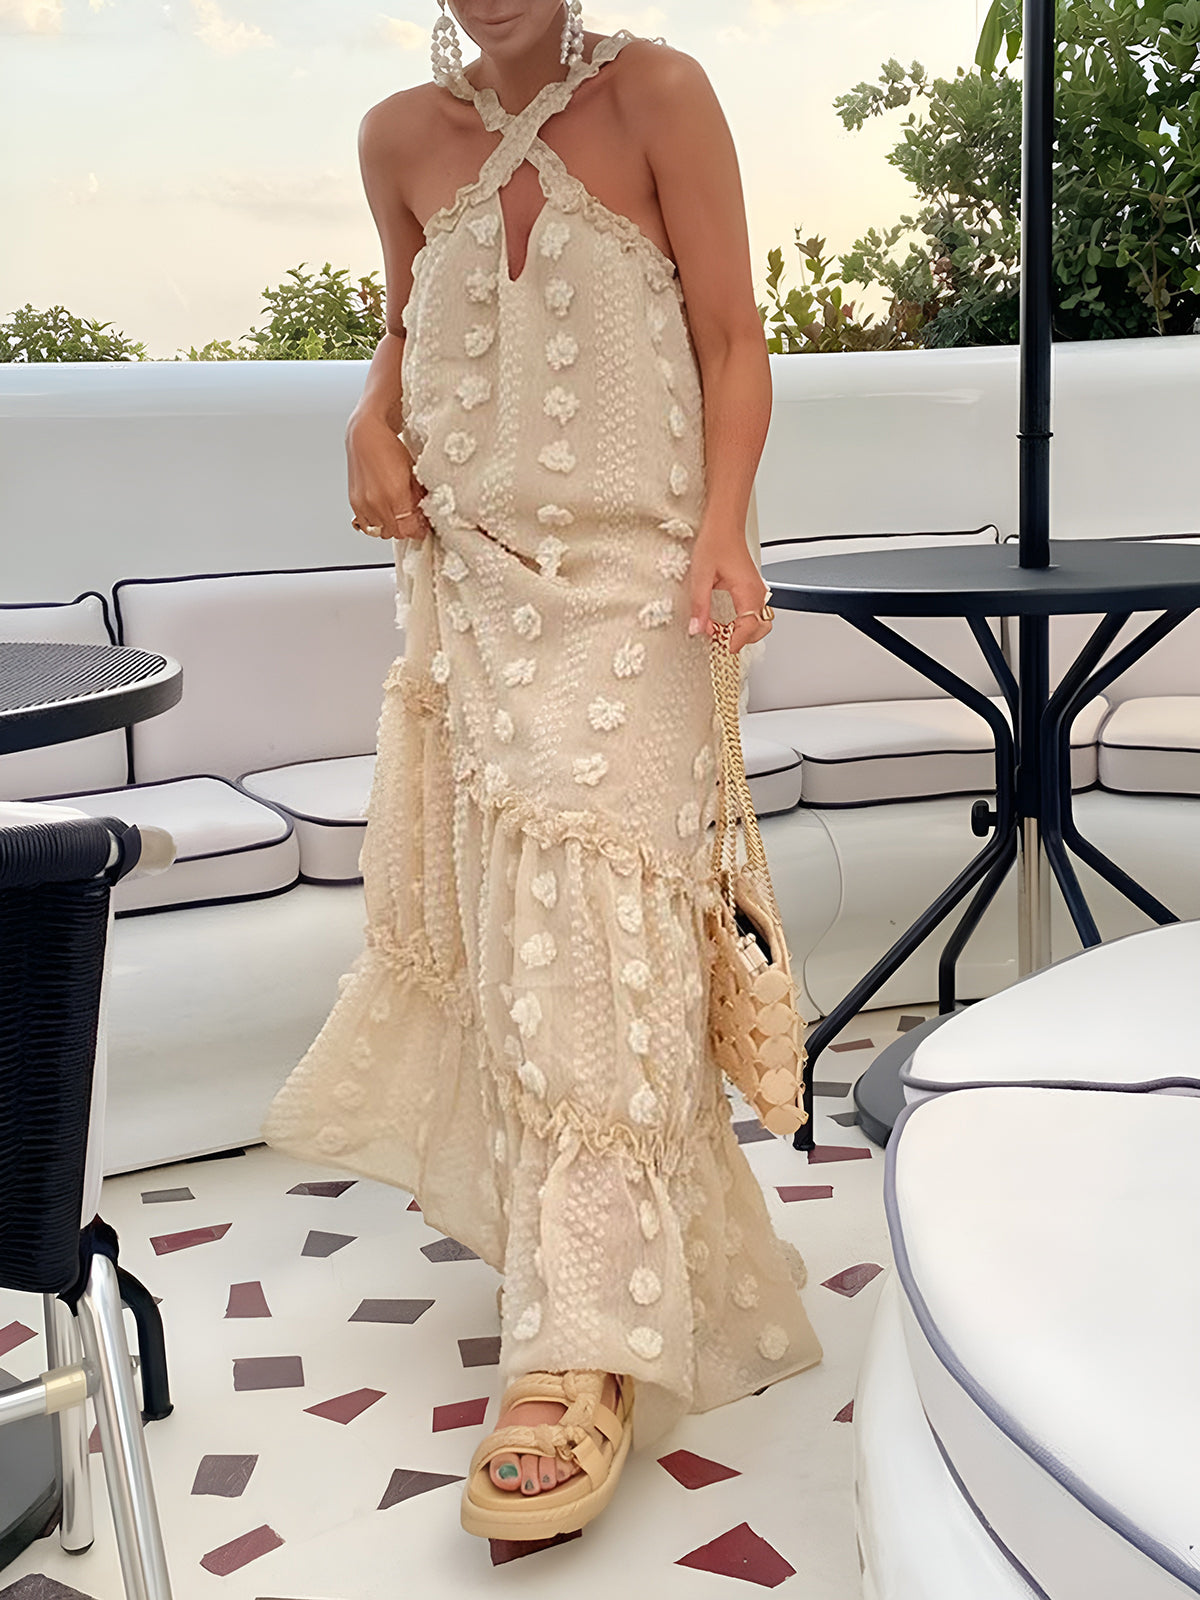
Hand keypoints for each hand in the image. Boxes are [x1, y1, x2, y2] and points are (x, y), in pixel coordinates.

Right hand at [346, 414, 429, 542]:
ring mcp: (363, 504)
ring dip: (390, 527)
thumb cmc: (389, 447)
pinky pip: (366, 525)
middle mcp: (377, 503)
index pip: (410, 529)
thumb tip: (424, 513)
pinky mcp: (354, 503)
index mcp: (395, 495)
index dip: (418, 530)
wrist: (365, 435)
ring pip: (380, 532)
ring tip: (397, 515)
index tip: (423, 526)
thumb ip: (418, 497)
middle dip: (405, 528)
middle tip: (412, 519)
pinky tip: (383, 512)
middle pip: (396, 533)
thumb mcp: (412, 472)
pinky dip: (376, 523)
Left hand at [686, 531, 772, 653]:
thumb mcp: (701, 576)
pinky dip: (741, 622)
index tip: (722, 647)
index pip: (748, 627)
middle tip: (717, 637)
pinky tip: (724, 620)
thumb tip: (696, 628)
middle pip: (759, 629)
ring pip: (758, 622)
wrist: (723, 526)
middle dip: (740, 638)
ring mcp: (757, 591)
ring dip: (741, 631)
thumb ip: (700, 605)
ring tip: (717, 627)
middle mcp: (757, 593)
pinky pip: (753, 613)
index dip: (735, 641)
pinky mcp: (752, 589)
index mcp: (748, 591)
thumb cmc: (715, 543)